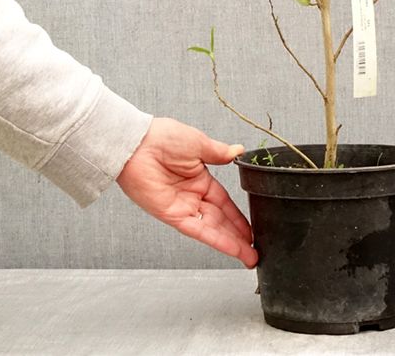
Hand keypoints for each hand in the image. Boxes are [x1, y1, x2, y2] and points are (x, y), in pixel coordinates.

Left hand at [116, 117, 256, 267]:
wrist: (138, 143)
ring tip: (249, 256)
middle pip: (221, 220)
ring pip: (213, 229)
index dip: (239, 217)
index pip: (225, 202)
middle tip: (256, 250)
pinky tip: (232, 248)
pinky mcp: (172, 215)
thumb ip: (220, 153)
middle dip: (239, 236)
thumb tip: (238, 151)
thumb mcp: (199, 144)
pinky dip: (216, 240)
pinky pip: (198, 230)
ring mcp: (183, 207)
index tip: (252, 229)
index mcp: (200, 179)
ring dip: (232, 243)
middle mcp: (192, 196)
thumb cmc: (163, 138)